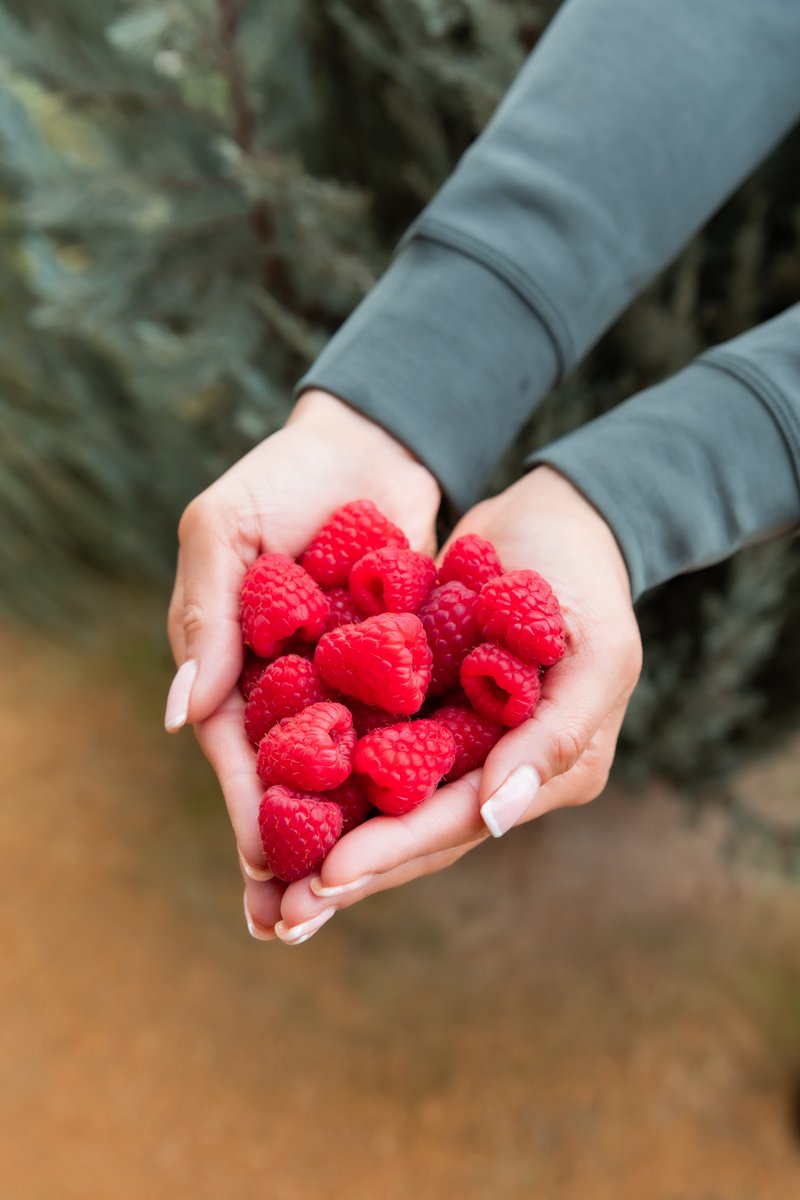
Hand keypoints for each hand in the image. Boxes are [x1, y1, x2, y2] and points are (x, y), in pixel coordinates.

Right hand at [165, 389, 440, 935]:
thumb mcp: (223, 526)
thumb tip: (179, 714)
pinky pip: (403, 736)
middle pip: (291, 783)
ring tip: (352, 903)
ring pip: (347, 777)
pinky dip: (407, 783)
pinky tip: (425, 830)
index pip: (238, 750)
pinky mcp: (401, 675)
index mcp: (234, 663)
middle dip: (293, 852)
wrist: (370, 444)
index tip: (263, 869)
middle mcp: (288, 686)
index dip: (250, 809)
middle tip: (296, 926)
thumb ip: (204, 614)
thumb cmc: (282, 475)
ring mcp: (345, 686)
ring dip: (348, 838)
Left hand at [274, 466, 641, 943]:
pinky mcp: (423, 705)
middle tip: (283, 915)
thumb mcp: (598, 655)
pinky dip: (327, 771)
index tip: (328, 878)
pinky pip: (371, 744)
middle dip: (351, 871)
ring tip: (267, 883)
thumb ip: (557, 737)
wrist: (553, 518)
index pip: (459, 823)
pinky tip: (272, 796)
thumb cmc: (587, 580)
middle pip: (414, 830)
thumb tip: (495, 817)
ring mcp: (458, 739)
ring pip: (385, 800)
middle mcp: (498, 770)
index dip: (394, 852)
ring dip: (330, 837)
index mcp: (548, 773)